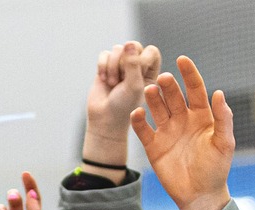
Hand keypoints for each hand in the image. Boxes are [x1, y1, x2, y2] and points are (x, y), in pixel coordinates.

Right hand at [87, 41, 163, 169]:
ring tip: (112, 83)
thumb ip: (133, 63)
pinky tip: (103, 79)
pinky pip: (105, 54)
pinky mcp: (106, 66)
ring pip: (118, 49)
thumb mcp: (133, 85)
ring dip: (113, 66)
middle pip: (134, 46)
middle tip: (122, 79)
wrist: (104, 120)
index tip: (137, 75)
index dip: (142, 59)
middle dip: (125, 62)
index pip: (151, 51)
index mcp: (151, 71)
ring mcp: (121, 65)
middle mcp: (137, 65)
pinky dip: (102, 66)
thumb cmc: (124, 106)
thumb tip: (129, 43)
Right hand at [131, 55, 234, 209]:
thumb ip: (223, 118)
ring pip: (157, 109)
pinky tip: (137, 113)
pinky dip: (138, 121)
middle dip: (168, 85)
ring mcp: (167, 132)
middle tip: (162, 78)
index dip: (189, 74)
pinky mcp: (153, 146)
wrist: (200, 195)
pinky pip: (143, 130)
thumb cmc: (216, 169)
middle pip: (173, 96)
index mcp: (202, 115)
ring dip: (152, 99)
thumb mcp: (225, 143)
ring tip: (149, 91)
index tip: (182, 60)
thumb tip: (218, 93)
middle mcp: (183, 119)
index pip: (195, 89)